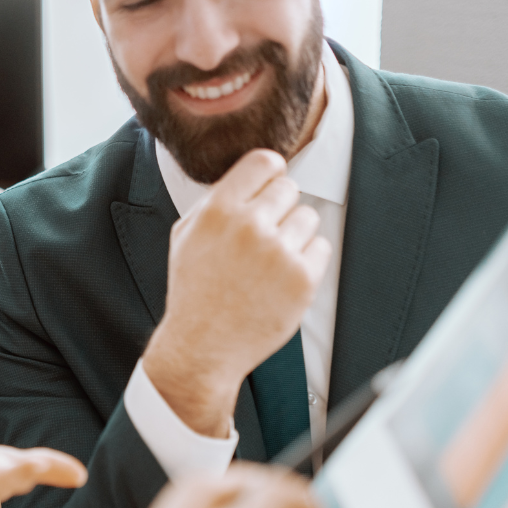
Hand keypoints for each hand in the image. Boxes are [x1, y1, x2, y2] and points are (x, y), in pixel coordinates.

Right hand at [142, 150, 331, 436]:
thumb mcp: (186, 235)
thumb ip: (216, 201)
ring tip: (271, 261)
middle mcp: (249, 225)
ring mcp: (279, 252)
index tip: (270, 185)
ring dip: (294, 235)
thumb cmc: (194, 290)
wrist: (202, 345)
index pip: (264, 162)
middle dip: (279, 208)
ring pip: (308, 217)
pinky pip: (321, 247)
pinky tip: (282, 277)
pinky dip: (307, 260)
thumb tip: (251, 177)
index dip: (270, 173)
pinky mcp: (302, 278)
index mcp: (218, 210)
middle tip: (265, 235)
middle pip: (289, 188)